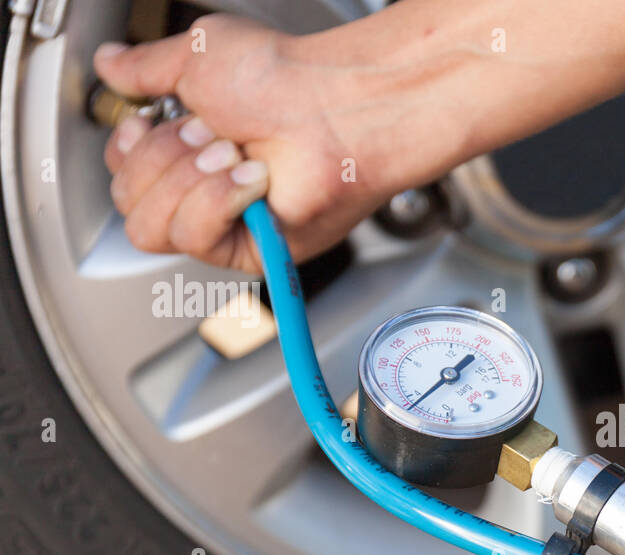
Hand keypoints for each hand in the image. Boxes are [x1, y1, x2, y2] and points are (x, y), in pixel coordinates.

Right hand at [94, 14, 412, 271]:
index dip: (127, 150)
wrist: (334, 109)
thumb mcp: (196, 56)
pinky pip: (195, 238)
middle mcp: (204, 188)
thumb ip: (145, 67)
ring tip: (234, 154)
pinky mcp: (249, 249)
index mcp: (189, 148)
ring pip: (152, 227)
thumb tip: (110, 64)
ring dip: (188, 181)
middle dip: (163, 160)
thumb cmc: (284, 80)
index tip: (148, 121)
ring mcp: (227, 222)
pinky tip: (253, 180)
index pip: (122, 174)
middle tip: (211, 134)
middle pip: (128, 202)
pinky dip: (217, 201)